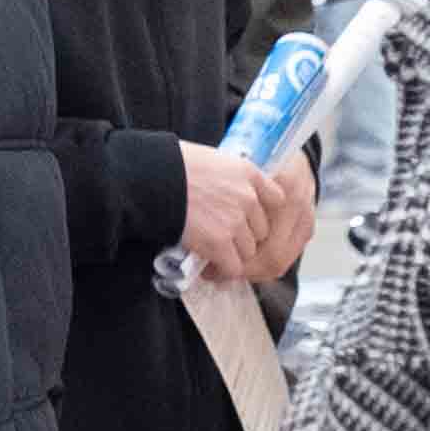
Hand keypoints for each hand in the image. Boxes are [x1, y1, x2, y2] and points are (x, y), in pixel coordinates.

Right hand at [172, 147, 309, 288]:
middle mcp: (248, 197)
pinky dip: (222, 271)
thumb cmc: (173, 165)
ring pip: (249, 251)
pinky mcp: (219, 242)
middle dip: (244, 236)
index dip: (261, 212)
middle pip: (261, 230)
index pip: (276, 199)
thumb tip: (227, 194)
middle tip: (224, 239)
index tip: (247, 218)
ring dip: (233, 255)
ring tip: (214, 255)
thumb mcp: (212, 159)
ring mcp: (236, 221)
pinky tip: (210, 268)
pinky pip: (233, 267)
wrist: (153, 179)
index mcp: (249, 173)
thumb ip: (229, 178)